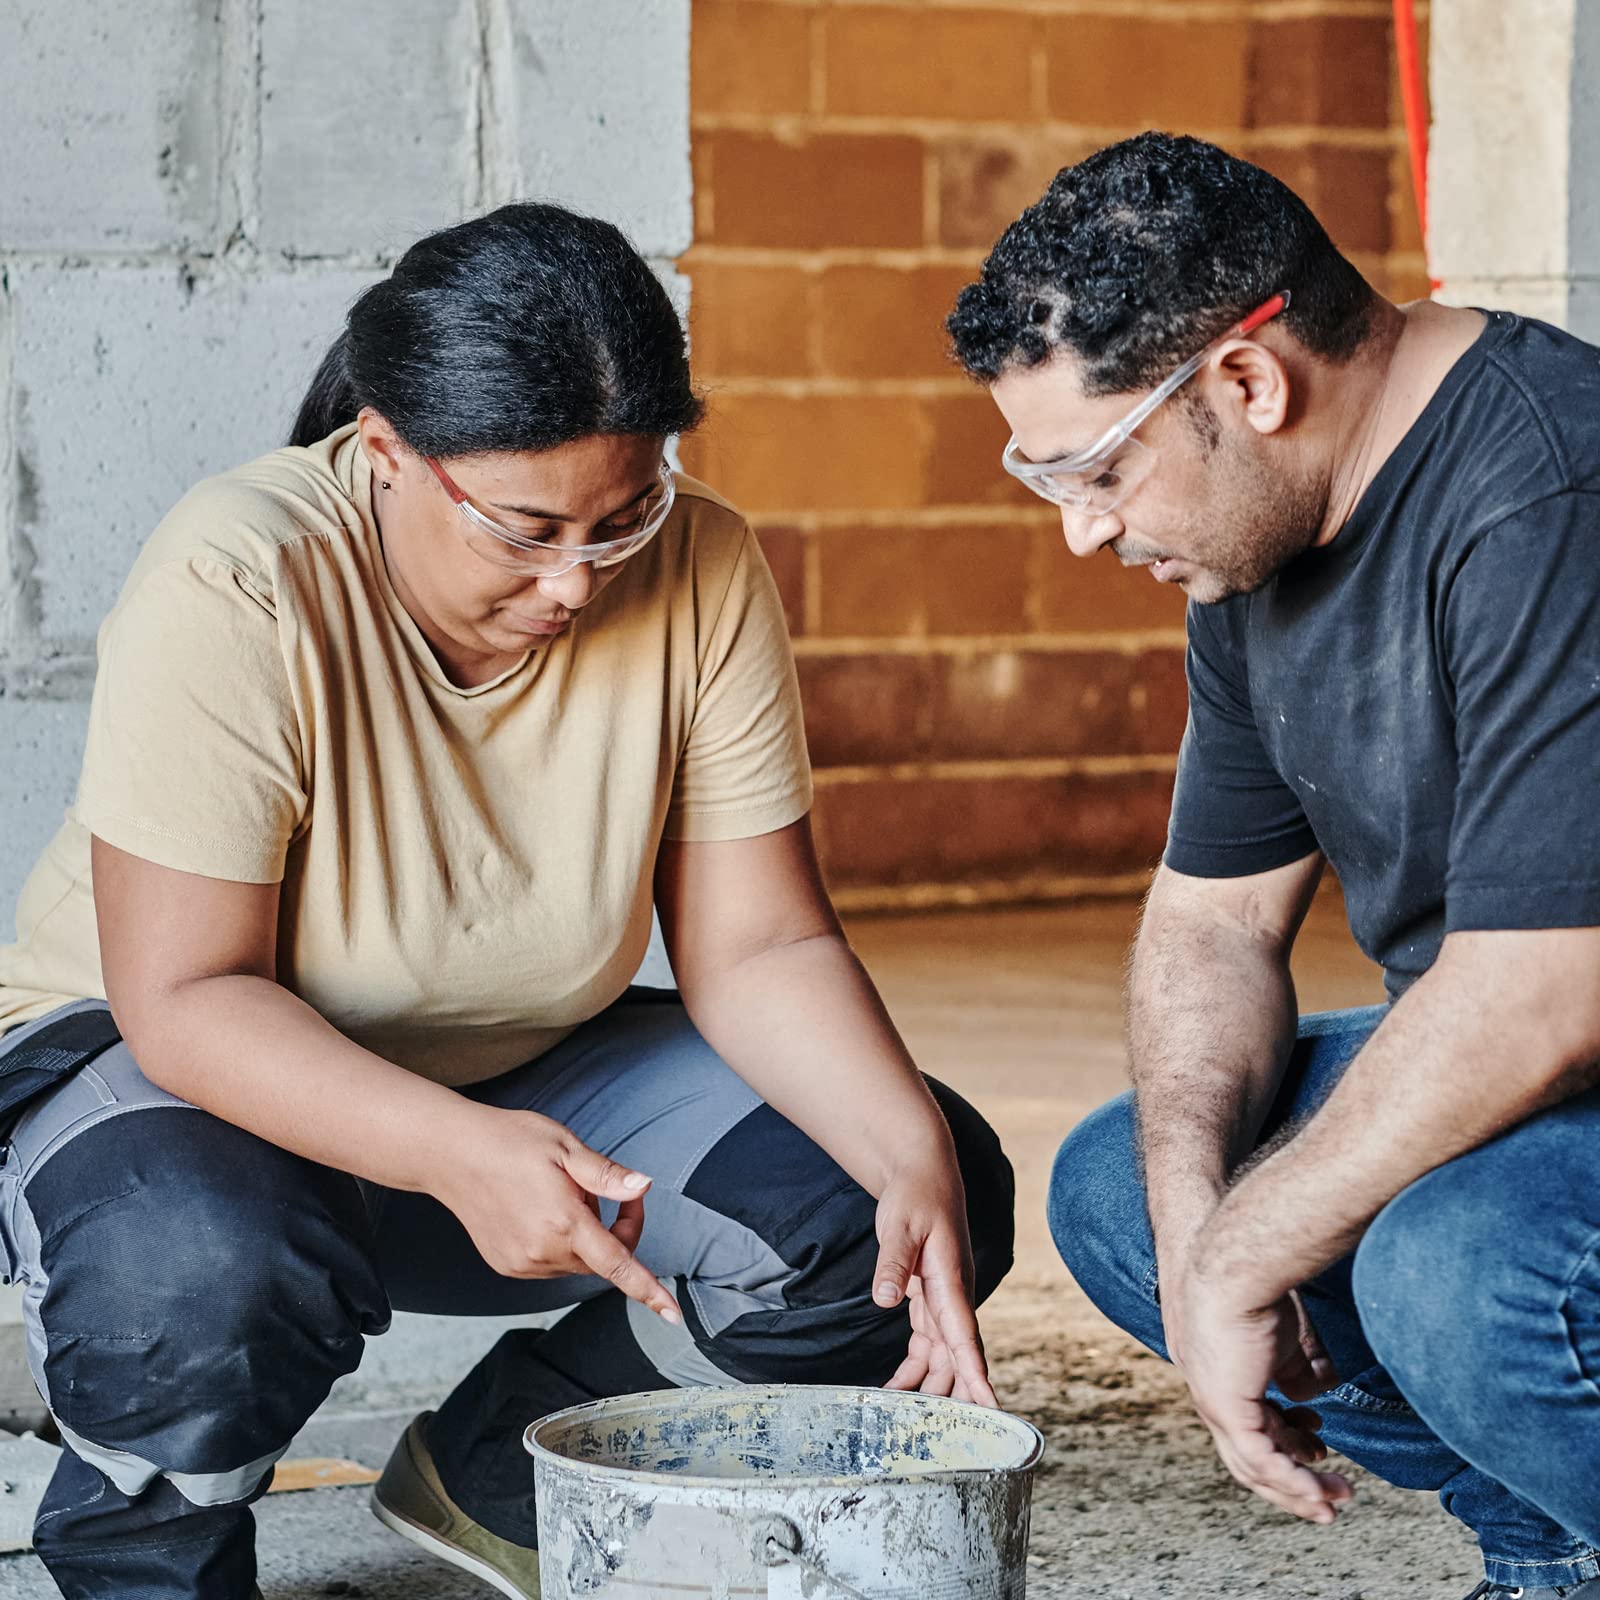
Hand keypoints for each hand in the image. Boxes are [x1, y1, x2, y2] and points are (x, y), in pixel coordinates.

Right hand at [433, 1105, 680, 1323]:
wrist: (451, 1154)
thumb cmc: (510, 1142)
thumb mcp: (565, 1146)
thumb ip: (606, 1175)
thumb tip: (643, 1186)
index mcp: (564, 1223)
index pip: (618, 1265)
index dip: (649, 1291)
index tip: (673, 1316)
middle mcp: (542, 1252)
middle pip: (601, 1259)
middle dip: (614, 1230)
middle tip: (598, 1188)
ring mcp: (522, 1264)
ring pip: (575, 1262)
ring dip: (582, 1237)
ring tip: (556, 1195)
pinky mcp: (507, 1266)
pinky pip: (550, 1264)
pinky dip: (558, 1244)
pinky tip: (537, 1211)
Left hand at [874, 1166, 996, 1406]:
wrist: (923, 1175)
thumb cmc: (915, 1196)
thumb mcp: (899, 1225)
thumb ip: (894, 1263)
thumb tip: (886, 1299)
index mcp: (951, 1281)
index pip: (965, 1335)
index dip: (976, 1374)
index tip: (990, 1407)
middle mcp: (953, 1297)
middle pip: (958, 1357)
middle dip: (956, 1397)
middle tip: (947, 1438)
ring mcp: (943, 1300)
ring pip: (943, 1357)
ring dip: (930, 1388)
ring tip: (908, 1425)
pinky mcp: (929, 1299)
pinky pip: (927, 1344)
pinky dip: (914, 1369)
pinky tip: (896, 1390)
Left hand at [1169, 1262, 1350, 1523]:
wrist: (1234, 1265)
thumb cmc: (1257, 1285)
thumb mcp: (1284, 1337)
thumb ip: (1295, 1369)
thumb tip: (1306, 1396)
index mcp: (1221, 1377)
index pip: (1250, 1424)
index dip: (1287, 1440)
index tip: (1320, 1439)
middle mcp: (1210, 1394)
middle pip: (1248, 1457)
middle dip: (1292, 1480)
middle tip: (1328, 1495)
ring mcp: (1214, 1404)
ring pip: (1255, 1468)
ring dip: (1299, 1490)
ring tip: (1336, 1498)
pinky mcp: (1226, 1408)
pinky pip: (1261, 1462)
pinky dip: (1293, 1483)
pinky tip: (1320, 1495)